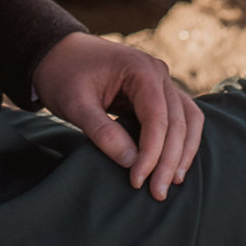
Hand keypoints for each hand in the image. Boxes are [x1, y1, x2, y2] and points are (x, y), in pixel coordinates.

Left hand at [33, 31, 203, 199]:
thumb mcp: (75, 103)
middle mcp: (158, 73)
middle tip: (157, 193)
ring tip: (172, 183)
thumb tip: (131, 162)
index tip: (137, 181)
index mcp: (141, 69)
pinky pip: (180, 117)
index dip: (152, 153)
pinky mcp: (157, 93)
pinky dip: (181, 141)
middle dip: (169, 160)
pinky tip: (174, 165)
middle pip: (177, 122)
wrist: (57, 52)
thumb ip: (102, 131)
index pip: (158, 118)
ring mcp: (161, 82)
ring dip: (183, 152)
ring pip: (188, 120)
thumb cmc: (63, 74)